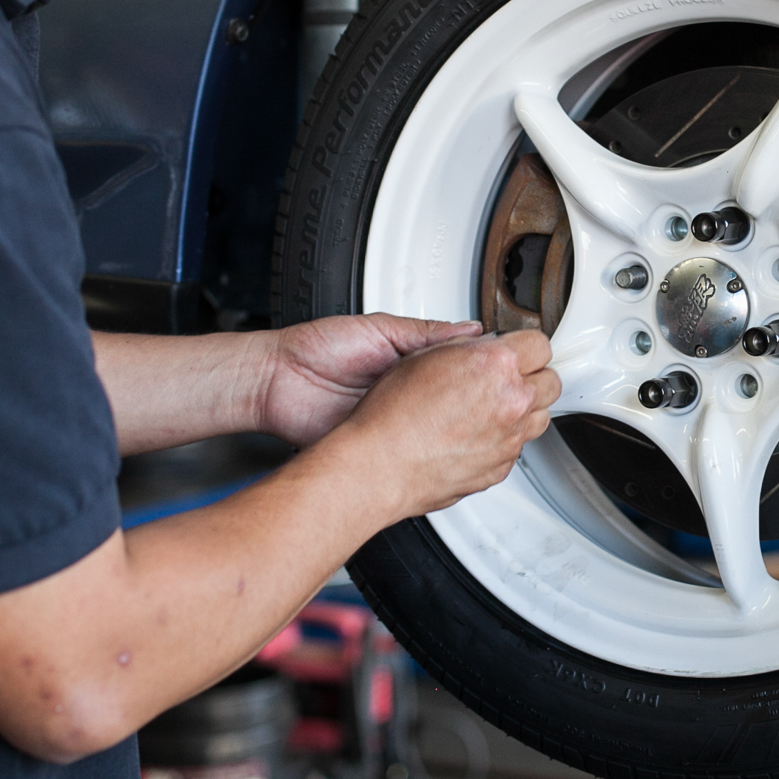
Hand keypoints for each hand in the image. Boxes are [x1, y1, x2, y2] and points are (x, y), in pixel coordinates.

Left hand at [260, 313, 482, 447]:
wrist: (274, 382)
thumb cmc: (314, 348)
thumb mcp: (379, 329)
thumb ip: (425, 332)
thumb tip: (470, 331)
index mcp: (408, 362)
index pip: (455, 368)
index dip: (479, 371)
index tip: (504, 370)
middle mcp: (404, 393)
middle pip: (451, 400)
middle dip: (472, 403)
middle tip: (496, 398)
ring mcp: (392, 420)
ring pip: (434, 428)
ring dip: (450, 427)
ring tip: (475, 422)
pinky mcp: (377, 443)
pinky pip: (409, 449)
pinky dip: (425, 449)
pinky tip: (441, 445)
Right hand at [333, 329, 558, 517]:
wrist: (378, 466)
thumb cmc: (391, 415)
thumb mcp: (424, 356)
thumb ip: (464, 347)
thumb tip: (479, 344)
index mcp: (496, 365)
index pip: (540, 345)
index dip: (525, 346)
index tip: (518, 350)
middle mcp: (511, 402)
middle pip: (551, 381)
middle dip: (532, 376)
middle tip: (508, 377)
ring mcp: (510, 438)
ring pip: (540, 416)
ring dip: (523, 409)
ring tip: (492, 407)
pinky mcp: (501, 467)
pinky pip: (516, 446)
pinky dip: (503, 439)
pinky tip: (475, 435)